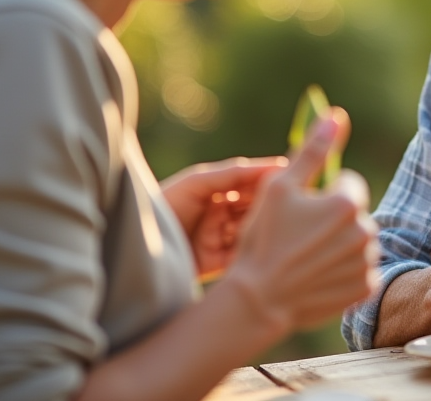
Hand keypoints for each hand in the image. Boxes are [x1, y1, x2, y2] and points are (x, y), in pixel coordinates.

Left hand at [161, 156, 286, 278]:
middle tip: (294, 204)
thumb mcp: (197, 182)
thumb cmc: (163, 206)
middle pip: (254, 207)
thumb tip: (274, 166)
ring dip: (264, 229)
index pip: (250, 182)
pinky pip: (242, 256)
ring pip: (252, 231)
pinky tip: (266, 247)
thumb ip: (233, 173)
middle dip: (271, 206)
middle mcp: (220, 214)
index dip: (270, 179)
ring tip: (280, 227)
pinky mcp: (216, 264)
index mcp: (216, 191)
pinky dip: (253, 252)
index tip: (293, 176)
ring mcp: (219, 239)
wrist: (136, 249)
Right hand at [221, 109, 379, 334]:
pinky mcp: (365, 288)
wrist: (258, 299)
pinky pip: (361, 268)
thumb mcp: (280, 187)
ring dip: (341, 243)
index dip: (323, 192)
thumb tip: (336, 115)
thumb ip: (312, 150)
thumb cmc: (262, 238)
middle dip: (333, 218)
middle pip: (354, 212)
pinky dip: (344, 269)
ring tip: (307, 256)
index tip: (301, 210)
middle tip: (300, 235)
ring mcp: (367, 262)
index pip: (347, 181)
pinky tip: (318, 274)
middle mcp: (365, 231)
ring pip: (358, 240)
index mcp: (347, 202)